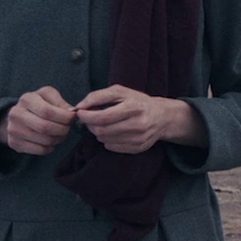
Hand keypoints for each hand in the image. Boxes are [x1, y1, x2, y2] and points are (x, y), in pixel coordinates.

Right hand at [0, 86, 75, 154]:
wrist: (18, 116)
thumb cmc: (38, 104)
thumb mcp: (48, 96)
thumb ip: (60, 102)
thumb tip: (71, 112)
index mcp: (27, 99)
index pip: (47, 111)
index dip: (64, 117)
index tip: (72, 117)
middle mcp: (17, 114)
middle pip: (45, 127)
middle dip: (63, 129)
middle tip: (68, 127)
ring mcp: (14, 130)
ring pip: (45, 140)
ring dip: (59, 139)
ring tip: (61, 134)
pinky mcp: (15, 143)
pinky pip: (40, 150)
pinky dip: (51, 148)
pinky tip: (52, 141)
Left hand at [75, 85, 204, 153]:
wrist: (162, 116)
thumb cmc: (137, 101)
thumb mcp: (119, 91)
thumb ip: (97, 96)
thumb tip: (79, 107)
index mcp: (134, 107)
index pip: (103, 117)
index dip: (87, 117)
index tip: (81, 112)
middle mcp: (139, 124)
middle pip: (102, 131)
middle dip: (90, 125)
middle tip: (90, 118)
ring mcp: (139, 138)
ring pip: (105, 140)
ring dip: (98, 132)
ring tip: (103, 124)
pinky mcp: (138, 148)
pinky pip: (112, 147)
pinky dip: (107, 140)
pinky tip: (113, 132)